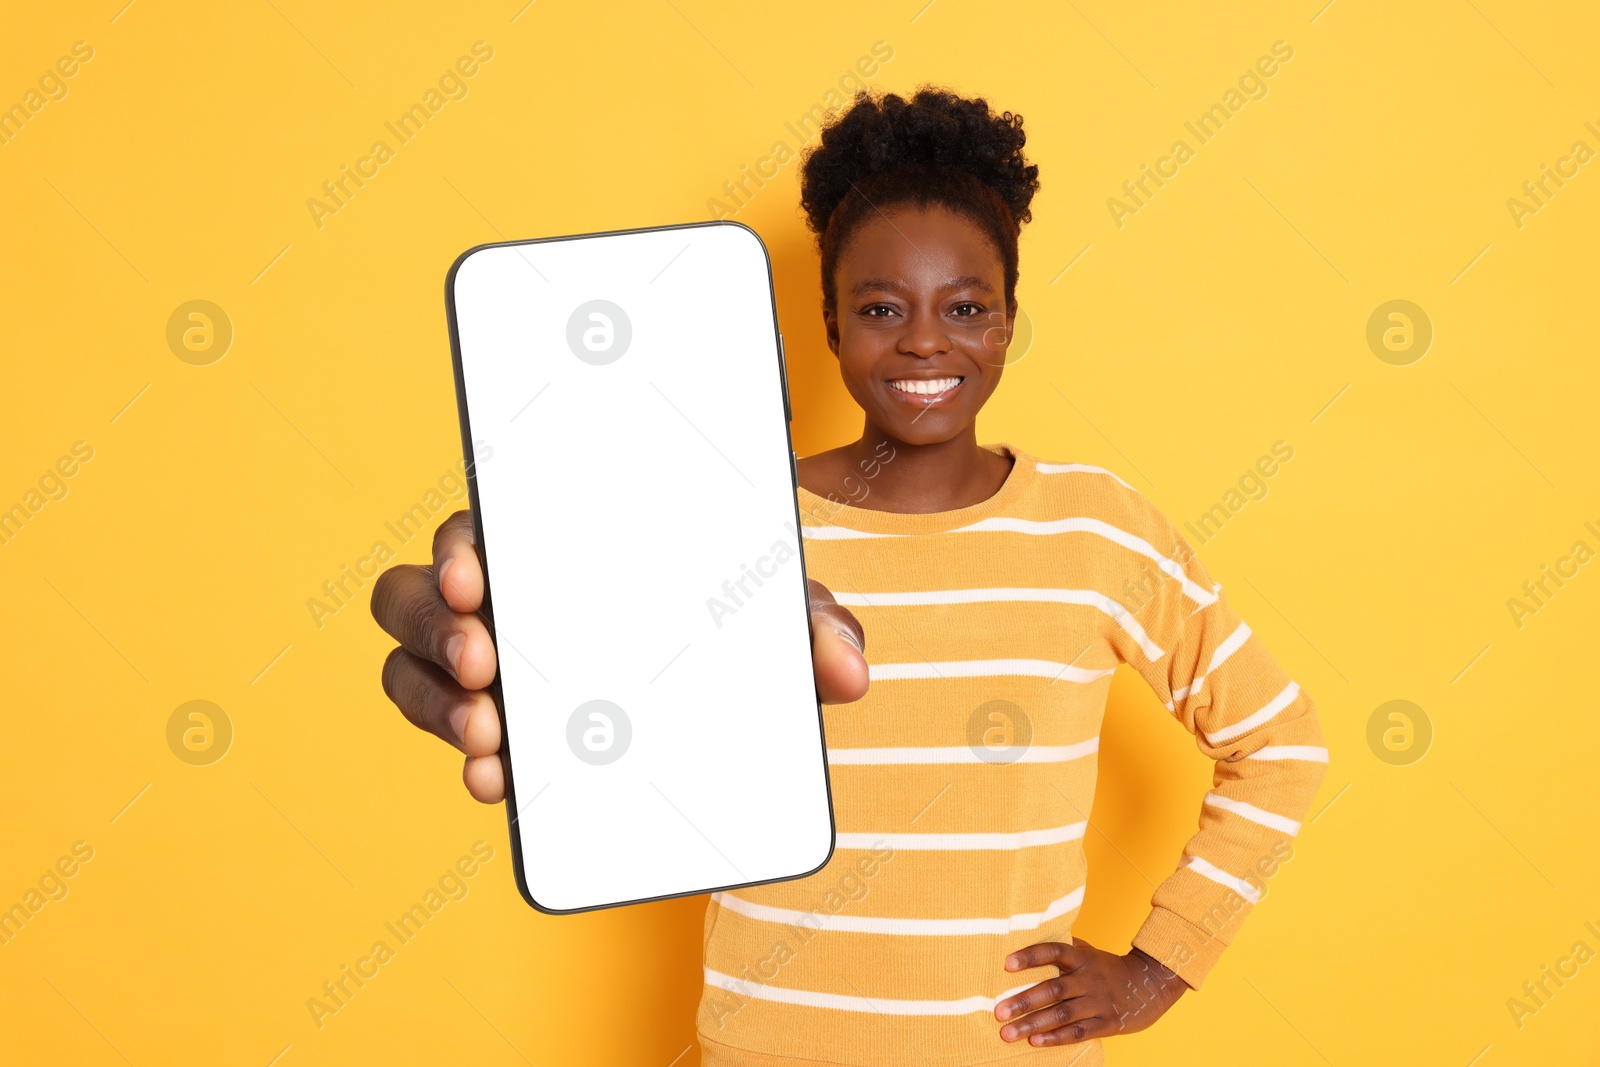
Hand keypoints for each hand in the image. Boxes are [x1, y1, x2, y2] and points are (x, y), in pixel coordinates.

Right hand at [371, 509, 870, 802]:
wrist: (727, 701)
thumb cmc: (732, 624)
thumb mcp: (776, 613)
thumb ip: (812, 626)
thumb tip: (848, 674)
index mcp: (554, 542)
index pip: (479, 525)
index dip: (459, 545)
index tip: (476, 576)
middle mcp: (505, 598)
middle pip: (416, 595)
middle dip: (435, 626)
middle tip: (485, 663)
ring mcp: (490, 665)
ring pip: (412, 668)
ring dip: (435, 701)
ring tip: (490, 735)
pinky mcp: (495, 726)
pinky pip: (448, 732)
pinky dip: (467, 757)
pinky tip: (496, 781)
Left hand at [994, 939, 1186, 1046]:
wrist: (1151, 985)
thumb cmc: (1108, 968)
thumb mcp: (1090, 951)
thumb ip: (1064, 947)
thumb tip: (1032, 931)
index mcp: (1082, 958)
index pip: (1055, 952)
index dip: (1031, 956)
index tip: (1007, 964)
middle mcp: (1089, 979)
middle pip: (1053, 989)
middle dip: (1023, 1001)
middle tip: (998, 1012)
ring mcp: (1098, 1002)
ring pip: (1062, 1015)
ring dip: (1033, 1024)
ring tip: (1008, 1033)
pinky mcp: (1107, 1024)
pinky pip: (1078, 1032)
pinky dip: (1056, 1038)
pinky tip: (1035, 1042)